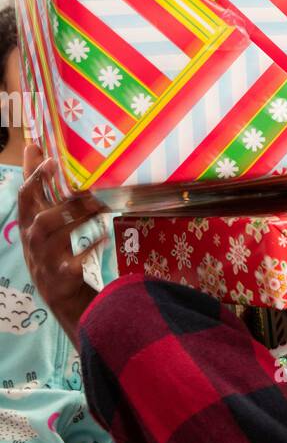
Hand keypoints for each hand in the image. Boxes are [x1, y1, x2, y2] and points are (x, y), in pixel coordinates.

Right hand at [18, 143, 109, 349]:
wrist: (61, 296)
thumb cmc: (54, 250)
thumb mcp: (44, 221)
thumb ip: (42, 188)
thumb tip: (34, 146)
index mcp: (28, 224)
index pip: (25, 195)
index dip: (32, 174)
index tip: (42, 151)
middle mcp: (32, 240)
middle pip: (35, 213)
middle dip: (48, 191)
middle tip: (72, 175)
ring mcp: (44, 259)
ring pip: (53, 232)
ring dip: (75, 215)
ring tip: (98, 203)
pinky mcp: (60, 277)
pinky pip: (73, 261)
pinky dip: (89, 247)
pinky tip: (105, 235)